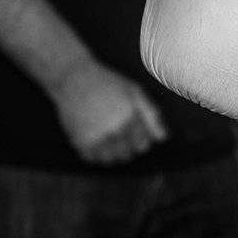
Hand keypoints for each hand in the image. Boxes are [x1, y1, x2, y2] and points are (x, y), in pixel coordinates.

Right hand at [54, 62, 169, 164]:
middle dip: (126, 148)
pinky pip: (90, 159)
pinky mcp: (79, 139)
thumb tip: (163, 138)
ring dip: (110, 153)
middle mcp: (115, 129)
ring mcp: (96, 136)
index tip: (133, 132)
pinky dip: (93, 154)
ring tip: (107, 139)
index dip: (140, 140)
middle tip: (118, 135)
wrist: (74, 78)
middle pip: (126, 155)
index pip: (143, 145)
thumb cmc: (108, 83)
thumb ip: (152, 115)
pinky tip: (94, 141)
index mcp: (131, 117)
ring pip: (109, 160)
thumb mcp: (136, 92)